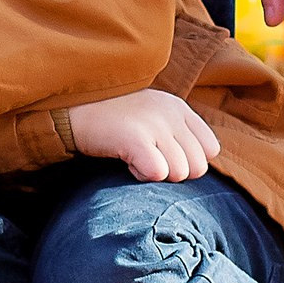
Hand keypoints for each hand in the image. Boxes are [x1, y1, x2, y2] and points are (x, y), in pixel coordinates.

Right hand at [66, 91, 219, 179]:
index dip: (189, 160)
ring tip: (135, 157)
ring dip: (156, 174)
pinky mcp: (136, 138)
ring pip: (179, 174)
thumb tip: (197, 169)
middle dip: (173, 172)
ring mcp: (154, 124)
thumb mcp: (153, 116)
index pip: (211, 149)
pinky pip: (158, 173)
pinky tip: (128, 162)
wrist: (72, 111)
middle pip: (198, 167)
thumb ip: (178, 134)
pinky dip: (142, 175)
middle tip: (147, 158)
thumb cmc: (113, 120)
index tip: (163, 155)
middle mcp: (171, 113)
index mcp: (178, 107)